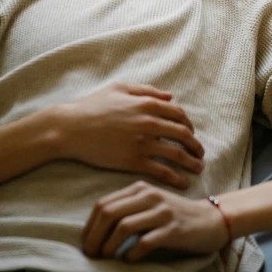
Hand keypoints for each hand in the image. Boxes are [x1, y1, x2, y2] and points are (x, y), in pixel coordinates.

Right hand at [56, 81, 204, 188]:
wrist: (70, 128)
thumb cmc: (93, 106)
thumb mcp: (120, 88)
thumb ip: (147, 91)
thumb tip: (170, 96)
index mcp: (147, 103)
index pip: (179, 114)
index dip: (188, 124)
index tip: (191, 134)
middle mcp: (149, 122)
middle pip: (183, 134)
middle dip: (196, 145)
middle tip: (200, 154)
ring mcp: (142, 143)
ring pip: (177, 154)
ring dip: (192, 162)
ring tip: (199, 169)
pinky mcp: (133, 161)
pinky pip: (162, 171)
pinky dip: (176, 178)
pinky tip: (183, 183)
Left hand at [81, 180, 228, 260]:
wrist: (211, 219)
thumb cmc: (174, 215)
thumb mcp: (150, 205)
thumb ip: (128, 209)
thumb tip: (95, 232)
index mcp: (140, 189)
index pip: (103, 204)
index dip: (89, 227)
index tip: (87, 245)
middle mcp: (149, 196)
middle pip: (109, 214)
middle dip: (94, 237)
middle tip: (92, 256)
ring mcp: (162, 211)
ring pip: (124, 226)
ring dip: (110, 246)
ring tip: (107, 258)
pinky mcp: (173, 229)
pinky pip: (145, 241)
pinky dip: (132, 253)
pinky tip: (130, 260)